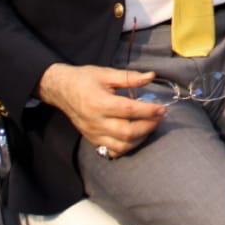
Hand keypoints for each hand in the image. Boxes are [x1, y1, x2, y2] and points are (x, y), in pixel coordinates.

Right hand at [37, 63, 166, 158]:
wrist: (61, 90)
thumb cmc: (84, 79)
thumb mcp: (106, 73)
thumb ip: (129, 77)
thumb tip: (151, 76)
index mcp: (99, 103)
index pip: (129, 110)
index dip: (148, 111)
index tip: (163, 108)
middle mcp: (96, 122)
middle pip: (127, 132)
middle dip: (148, 126)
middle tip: (160, 117)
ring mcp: (93, 133)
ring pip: (121, 146)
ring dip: (140, 139)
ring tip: (150, 126)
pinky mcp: (92, 139)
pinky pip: (111, 151)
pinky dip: (126, 148)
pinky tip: (136, 137)